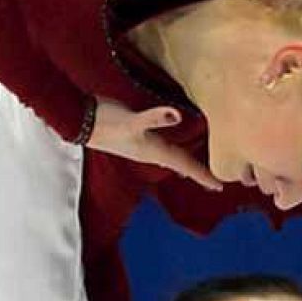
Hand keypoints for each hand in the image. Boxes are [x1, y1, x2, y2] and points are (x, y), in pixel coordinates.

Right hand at [85, 98, 222, 190]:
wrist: (81, 121)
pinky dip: (173, 152)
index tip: (220, 186)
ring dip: (186, 164)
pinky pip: (162, 148)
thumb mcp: (132, 120)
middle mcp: (151, 152)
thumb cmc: (106, 121)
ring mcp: (143, 145)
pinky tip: (173, 149)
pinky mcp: (136, 136)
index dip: (202, 175)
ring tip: (199, 170)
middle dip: (198, 173)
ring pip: (172, 158)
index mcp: (154, 151)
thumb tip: (177, 115)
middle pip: (181, 165)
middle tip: (215, 183)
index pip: (184, 165)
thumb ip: (154, 117)